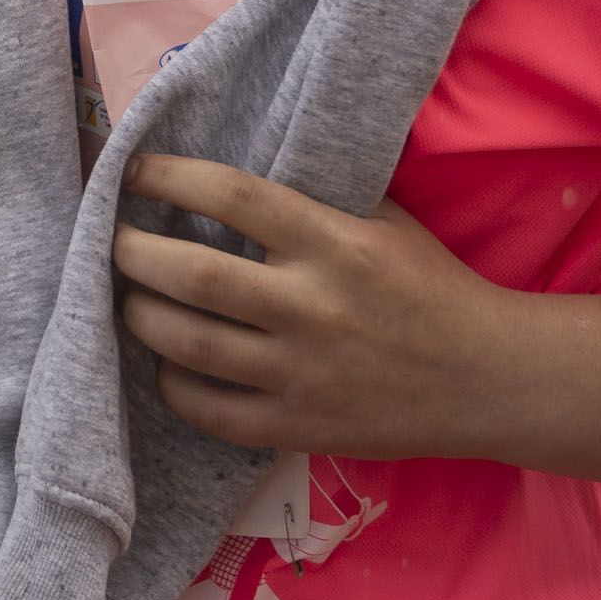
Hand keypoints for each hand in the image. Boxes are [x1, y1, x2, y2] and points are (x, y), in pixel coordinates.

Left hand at [110, 154, 532, 463]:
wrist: (487, 379)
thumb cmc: (430, 287)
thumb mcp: (382, 221)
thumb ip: (312, 201)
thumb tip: (224, 179)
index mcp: (333, 242)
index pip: (232, 197)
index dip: (169, 179)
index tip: (134, 172)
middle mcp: (311, 306)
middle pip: (194, 274)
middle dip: (133, 253)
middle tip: (112, 240)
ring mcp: (301, 373)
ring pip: (189, 344)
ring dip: (141, 316)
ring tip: (127, 298)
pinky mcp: (298, 427)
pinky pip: (210, 410)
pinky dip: (174, 385)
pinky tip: (166, 365)